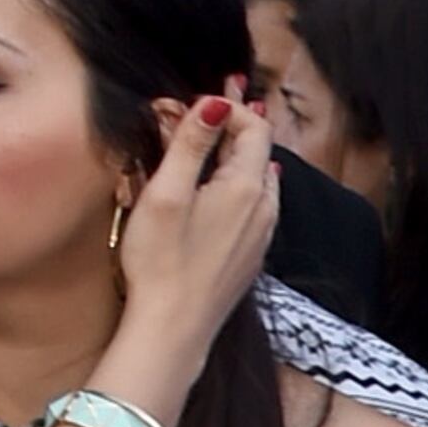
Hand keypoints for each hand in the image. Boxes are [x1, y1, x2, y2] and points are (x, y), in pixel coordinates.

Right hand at [99, 94, 277, 423]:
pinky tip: (221, 184)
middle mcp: (265, 209)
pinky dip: (238, 182)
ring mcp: (261, 234)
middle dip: (234, 123)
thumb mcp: (167, 191)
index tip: (198, 99)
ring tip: (216, 134)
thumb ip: (192, 143)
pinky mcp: (250, 253)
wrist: (175, 327)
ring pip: (258, 178)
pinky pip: (253, 205)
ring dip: (237, 153)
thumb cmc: (162, 261)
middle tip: (213, 100)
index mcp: (247, 187)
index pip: (254, 127)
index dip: (228, 106)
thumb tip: (215, 103)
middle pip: (258, 150)